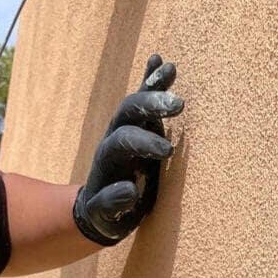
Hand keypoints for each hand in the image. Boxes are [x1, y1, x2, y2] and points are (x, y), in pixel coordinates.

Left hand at [73, 53, 183, 245]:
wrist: (99, 208)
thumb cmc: (105, 216)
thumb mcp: (105, 217)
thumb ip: (112, 204)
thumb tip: (129, 190)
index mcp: (108, 159)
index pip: (124, 142)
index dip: (144, 143)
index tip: (167, 152)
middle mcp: (116, 136)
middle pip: (129, 112)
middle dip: (152, 106)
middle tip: (178, 105)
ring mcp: (127, 129)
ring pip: (137, 101)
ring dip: (153, 84)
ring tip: (171, 68)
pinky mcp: (139, 127)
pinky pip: (142, 100)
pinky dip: (150, 80)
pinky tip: (159, 60)